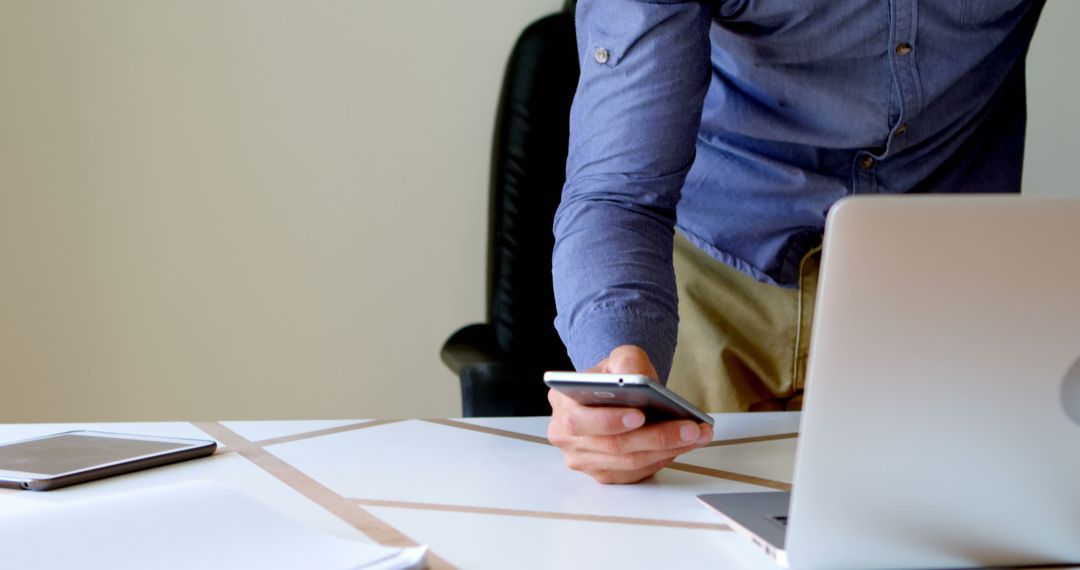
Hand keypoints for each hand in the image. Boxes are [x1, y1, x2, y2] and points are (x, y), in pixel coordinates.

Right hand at [547, 345, 713, 483]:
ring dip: (667, 449)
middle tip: (688, 428)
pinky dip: (663, 458)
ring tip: (697, 434)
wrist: (614, 395)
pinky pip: (636, 472)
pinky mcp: (604, 473)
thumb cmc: (613, 378)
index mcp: (562, 404)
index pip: (580, 420)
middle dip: (655, 437)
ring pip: (629, 461)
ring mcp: (584, 460)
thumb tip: (637, 377)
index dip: (609, 421)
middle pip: (612, 445)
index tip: (640, 415)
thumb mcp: (619, 357)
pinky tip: (685, 444)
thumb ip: (626, 360)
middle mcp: (566, 437)